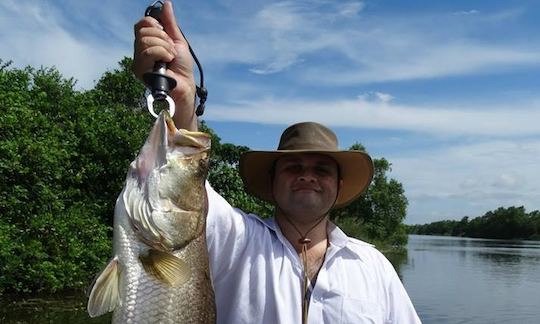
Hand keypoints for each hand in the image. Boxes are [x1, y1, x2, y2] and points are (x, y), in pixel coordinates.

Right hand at [133, 1, 196, 129]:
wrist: (185, 84)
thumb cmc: (182, 67)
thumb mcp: (177, 40)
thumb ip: (170, 23)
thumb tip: (166, 4)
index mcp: (147, 43)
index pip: (141, 24)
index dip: (153, 24)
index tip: (165, 33)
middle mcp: (139, 52)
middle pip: (143, 31)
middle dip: (162, 37)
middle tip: (171, 49)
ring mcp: (138, 61)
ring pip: (145, 41)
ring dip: (164, 46)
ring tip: (170, 57)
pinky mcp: (139, 70)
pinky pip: (148, 52)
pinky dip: (162, 53)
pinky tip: (167, 62)